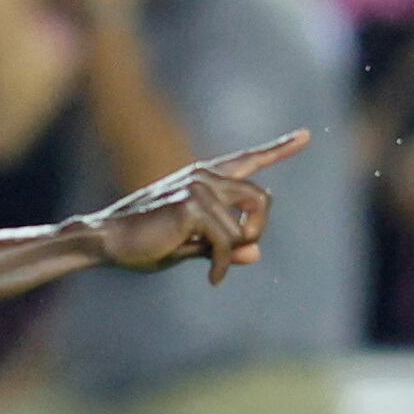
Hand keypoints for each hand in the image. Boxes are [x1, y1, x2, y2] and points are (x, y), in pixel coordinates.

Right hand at [79, 131, 310, 277]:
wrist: (107, 241)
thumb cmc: (144, 243)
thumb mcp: (191, 246)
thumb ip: (224, 245)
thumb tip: (256, 253)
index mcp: (204, 178)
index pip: (249, 159)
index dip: (280, 148)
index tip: (307, 135)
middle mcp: (204, 175)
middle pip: (261, 198)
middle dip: (256, 231)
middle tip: (235, 256)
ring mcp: (198, 186)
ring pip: (246, 226)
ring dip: (234, 253)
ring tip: (214, 268)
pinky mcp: (191, 205)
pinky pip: (228, 241)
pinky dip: (223, 264)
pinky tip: (212, 278)